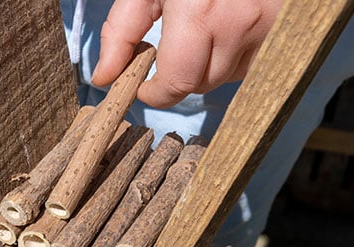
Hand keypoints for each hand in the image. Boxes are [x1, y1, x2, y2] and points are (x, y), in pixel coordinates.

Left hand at [91, 0, 283, 107]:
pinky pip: (252, 63)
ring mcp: (266, 26)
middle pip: (199, 84)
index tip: (145, 86)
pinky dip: (234, 56)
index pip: (177, 83)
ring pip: (226, 77)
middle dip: (178, 75)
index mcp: (199, 12)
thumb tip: (105, 77)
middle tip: (171, 49)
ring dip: (207, 66)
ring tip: (202, 31)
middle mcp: (237, 23)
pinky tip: (226, 29)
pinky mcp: (283, 28)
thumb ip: (123, 30)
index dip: (155, 93)